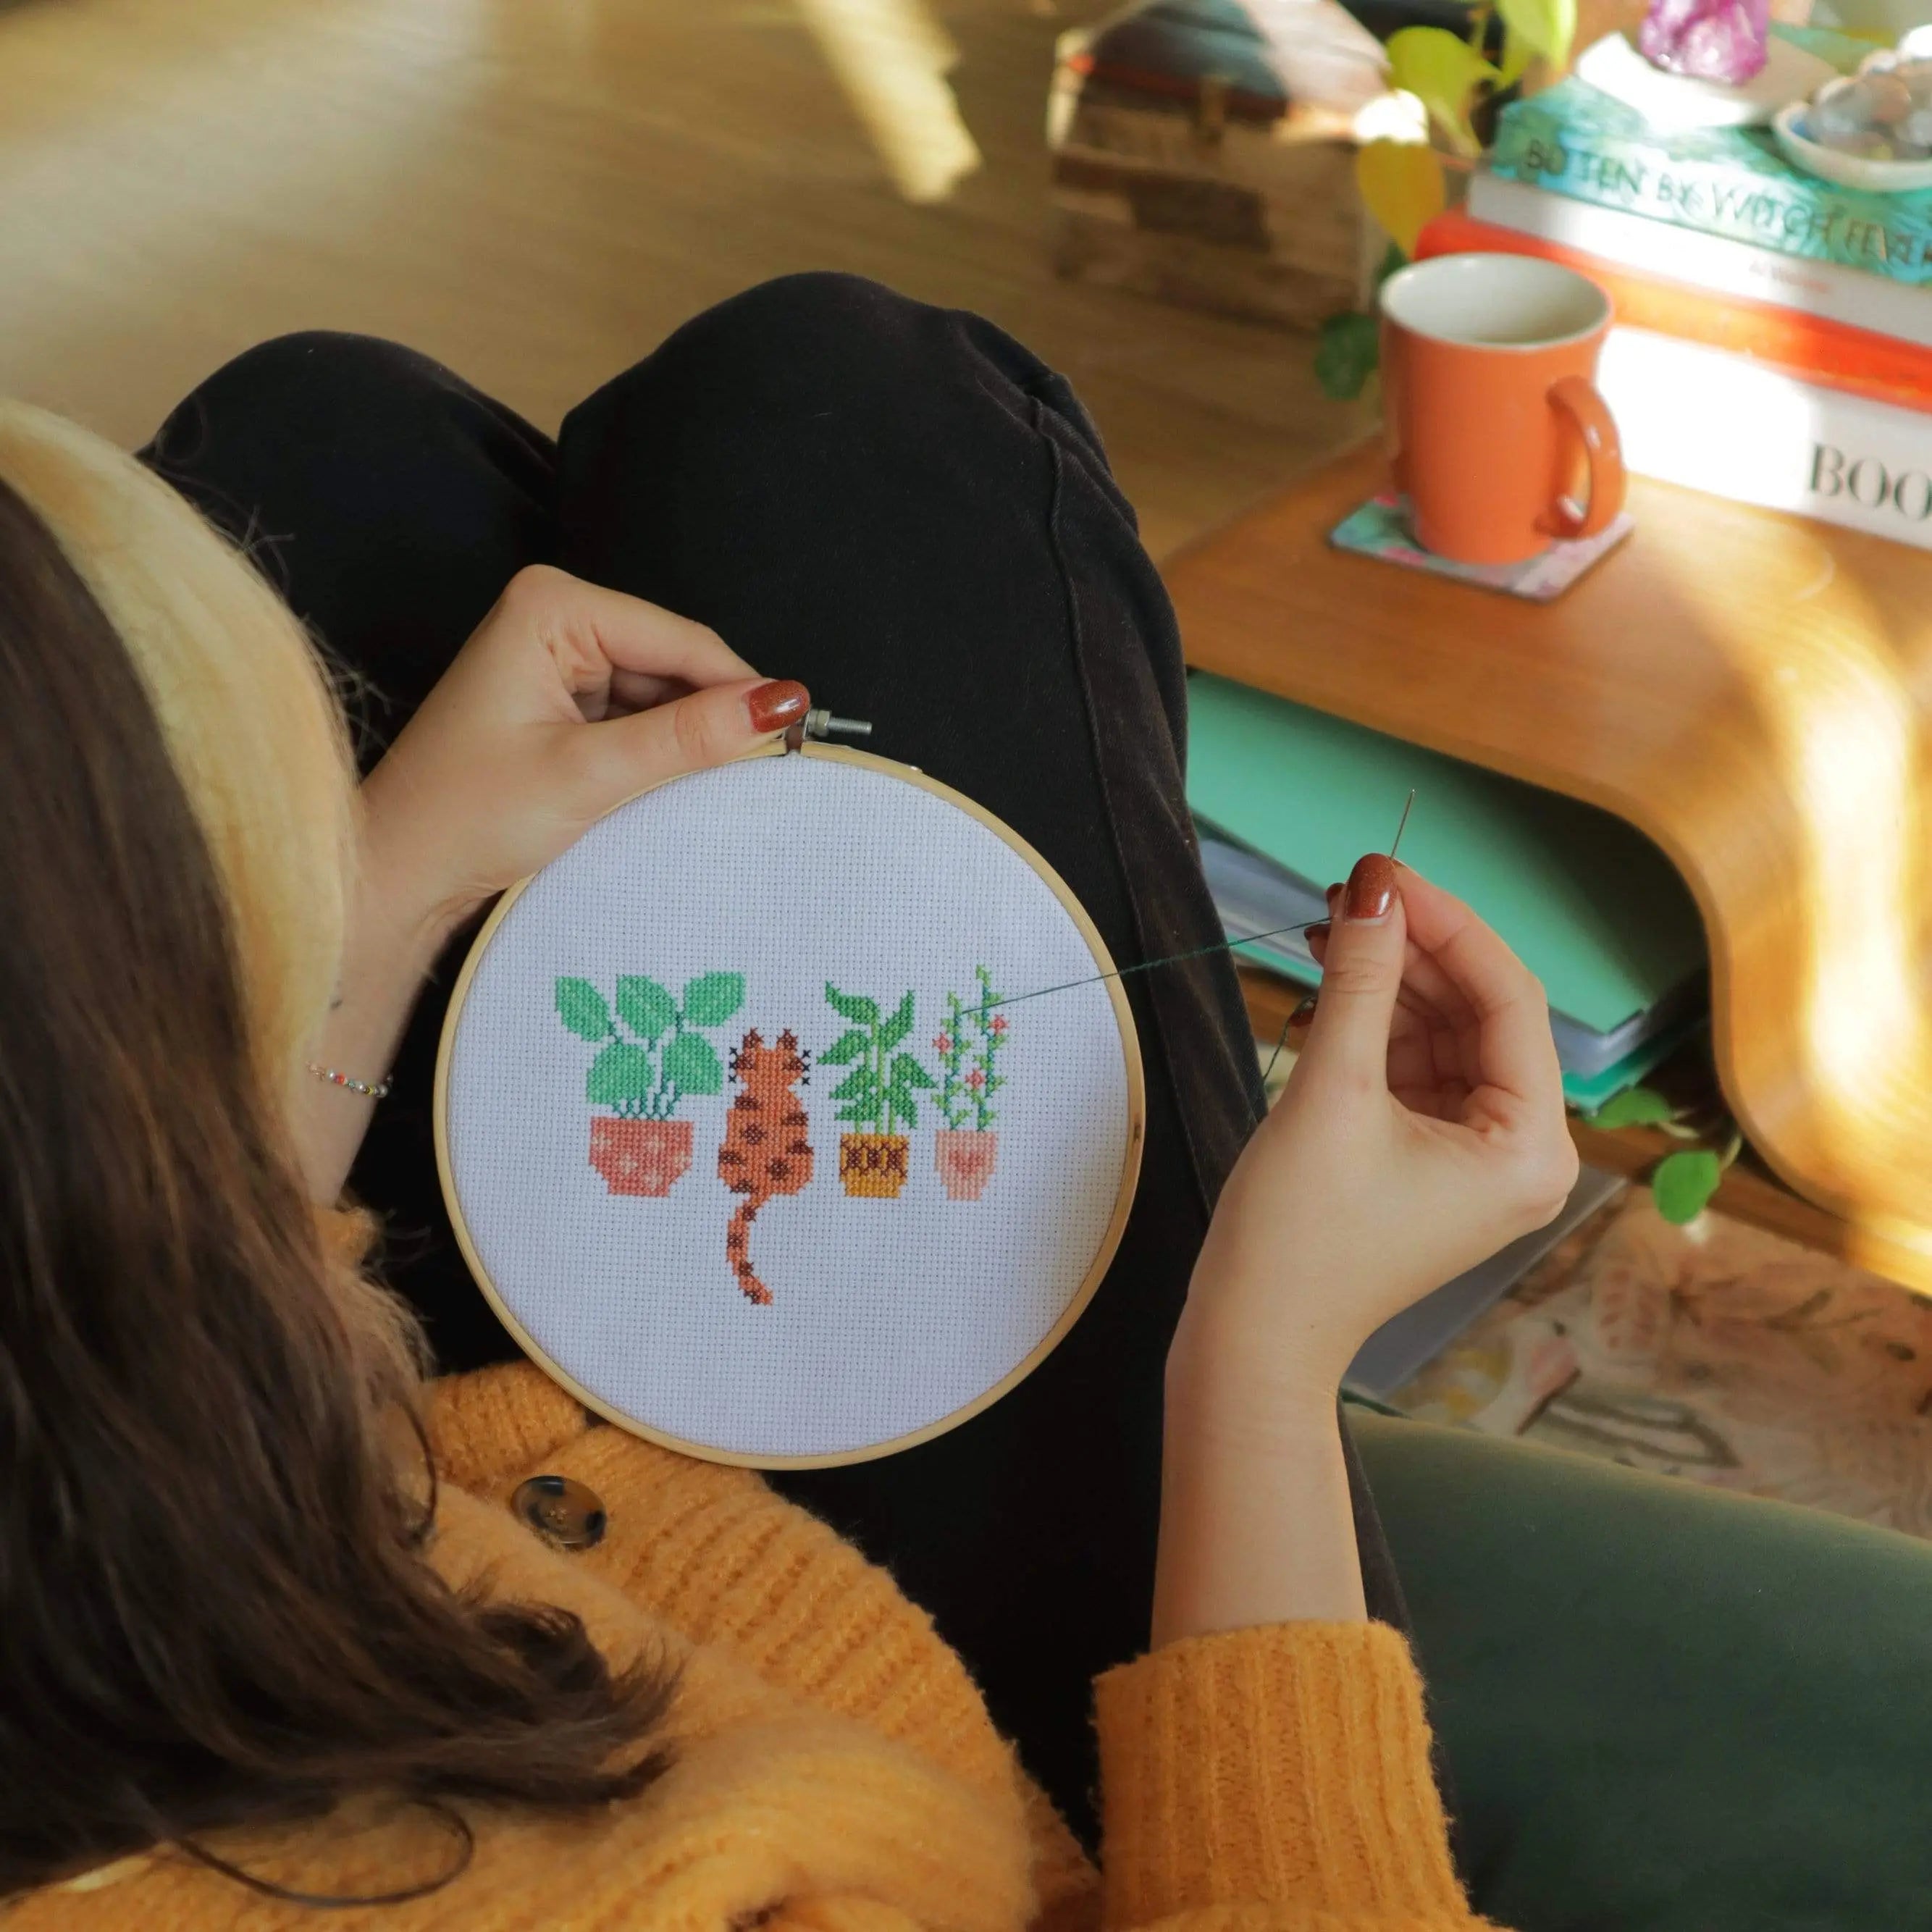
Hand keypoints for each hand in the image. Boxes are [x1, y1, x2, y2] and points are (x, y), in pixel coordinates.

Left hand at [359, 564, 808, 944]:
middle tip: (761, 775)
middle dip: (712, 716)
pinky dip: (661, 754)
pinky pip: (638, 718)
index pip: (679, 639)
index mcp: (551, 605)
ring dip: (687, 740)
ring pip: (663, 694)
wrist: (398, 877)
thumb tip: (781, 701)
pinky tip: (670, 789)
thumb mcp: (590, 775)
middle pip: (674, 662)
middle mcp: (555, 617)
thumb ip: (688, 736)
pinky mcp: (561, 704)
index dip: (740, 689)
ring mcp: (557, 661)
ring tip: (707, 791)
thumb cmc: (466, 818)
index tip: (797, 737)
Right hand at [1180, 854, 1577, 1397]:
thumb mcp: (1333, 1091)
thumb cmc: (1299, 1238)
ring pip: (1445, 1032)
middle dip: (1415, 947)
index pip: (1509, 1000)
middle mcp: (1521, 1152)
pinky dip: (1378, 1021)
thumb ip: (1363, 981)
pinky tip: (1336, 979)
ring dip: (1392, 977)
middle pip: (1480, 1012)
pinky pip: (1415, 1065)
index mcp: (1530, 1149)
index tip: (1385, 871)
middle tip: (1350, 890)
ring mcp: (1476, 1156)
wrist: (1254, 1335)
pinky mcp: (1429, 1156)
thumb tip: (1374, 888)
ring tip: (1333, 925)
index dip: (1447, 924)